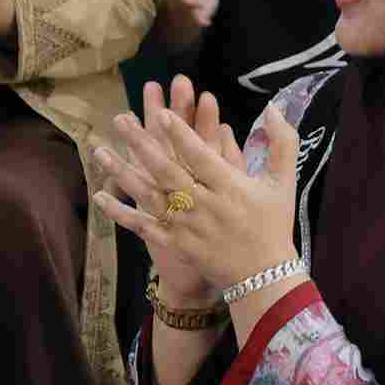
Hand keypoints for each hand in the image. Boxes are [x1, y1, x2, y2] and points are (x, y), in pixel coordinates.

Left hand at [94, 82, 299, 295]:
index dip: (181, 136)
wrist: (265, 276)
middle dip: (142, 144)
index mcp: (231, 187)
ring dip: (123, 173)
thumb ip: (281, 143)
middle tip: (119, 121)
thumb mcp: (284, 182)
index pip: (201, 157)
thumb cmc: (273, 225)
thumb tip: (273, 107)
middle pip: (168, 171)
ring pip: (150, 196)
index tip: (161, 115)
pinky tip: (99, 197)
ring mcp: (187, 227)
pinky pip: (144, 227)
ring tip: (100, 151)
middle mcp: (206, 205)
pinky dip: (121, 213)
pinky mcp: (175, 244)